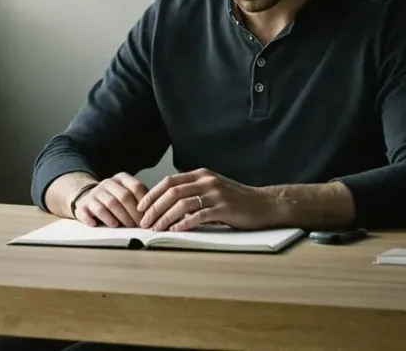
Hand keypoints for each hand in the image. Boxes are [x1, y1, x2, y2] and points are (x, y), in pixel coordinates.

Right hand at [73, 172, 148, 227]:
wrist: (87, 198)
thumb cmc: (114, 200)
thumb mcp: (126, 193)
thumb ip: (140, 199)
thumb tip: (157, 212)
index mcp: (120, 179)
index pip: (136, 186)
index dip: (144, 202)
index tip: (149, 215)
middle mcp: (107, 183)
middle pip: (123, 196)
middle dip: (133, 213)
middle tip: (139, 225)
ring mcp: (94, 194)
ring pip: (109, 204)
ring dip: (119, 217)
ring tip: (125, 227)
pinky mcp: (82, 205)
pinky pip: (88, 211)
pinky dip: (93, 219)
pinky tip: (98, 225)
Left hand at [137, 168, 278, 231]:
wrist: (264, 205)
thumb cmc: (236, 200)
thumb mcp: (213, 188)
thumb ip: (193, 191)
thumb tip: (166, 204)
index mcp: (201, 174)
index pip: (169, 181)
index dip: (152, 194)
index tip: (140, 207)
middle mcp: (207, 181)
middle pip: (172, 192)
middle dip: (154, 207)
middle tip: (143, 222)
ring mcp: (216, 194)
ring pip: (182, 203)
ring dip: (165, 217)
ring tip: (156, 229)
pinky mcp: (224, 208)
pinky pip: (199, 215)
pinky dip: (184, 223)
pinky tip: (175, 230)